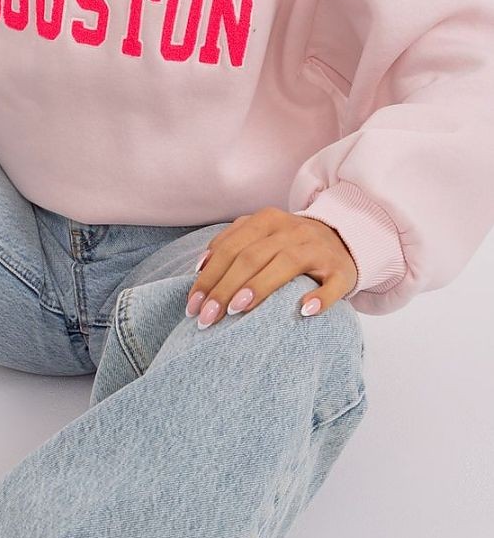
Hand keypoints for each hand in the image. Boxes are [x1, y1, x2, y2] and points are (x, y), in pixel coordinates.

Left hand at [185, 207, 358, 326]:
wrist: (345, 238)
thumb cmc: (290, 244)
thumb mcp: (261, 235)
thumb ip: (231, 245)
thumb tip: (199, 269)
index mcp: (268, 220)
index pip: (231, 247)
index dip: (209, 276)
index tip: (193, 305)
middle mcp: (292, 230)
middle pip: (251, 257)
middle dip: (224, 288)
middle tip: (207, 317)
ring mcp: (318, 248)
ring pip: (285, 264)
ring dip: (259, 287)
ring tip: (236, 310)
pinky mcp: (342, 270)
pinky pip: (332, 284)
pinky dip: (319, 298)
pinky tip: (304, 311)